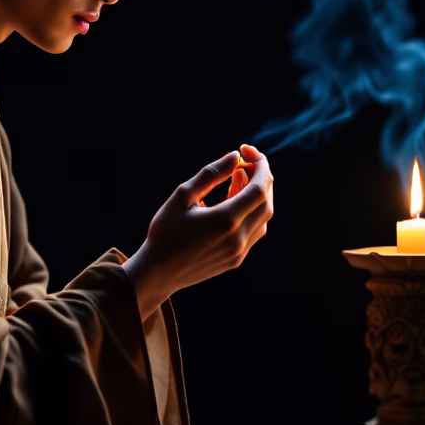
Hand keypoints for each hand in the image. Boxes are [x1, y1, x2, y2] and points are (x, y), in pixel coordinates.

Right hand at [123, 144, 273, 320]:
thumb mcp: (182, 196)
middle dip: (261, 178)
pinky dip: (250, 211)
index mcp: (225, 220)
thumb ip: (211, 174)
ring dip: (257, 194)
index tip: (248, 151)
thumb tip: (234, 156)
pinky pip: (254, 230)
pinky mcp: (236, 260)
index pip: (260, 188)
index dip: (260, 166)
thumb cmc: (165, 231)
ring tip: (237, 177)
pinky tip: (233, 200)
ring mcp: (239, 252)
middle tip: (244, 162)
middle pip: (266, 202)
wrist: (158, 272)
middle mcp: (238, 238)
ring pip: (263, 217)